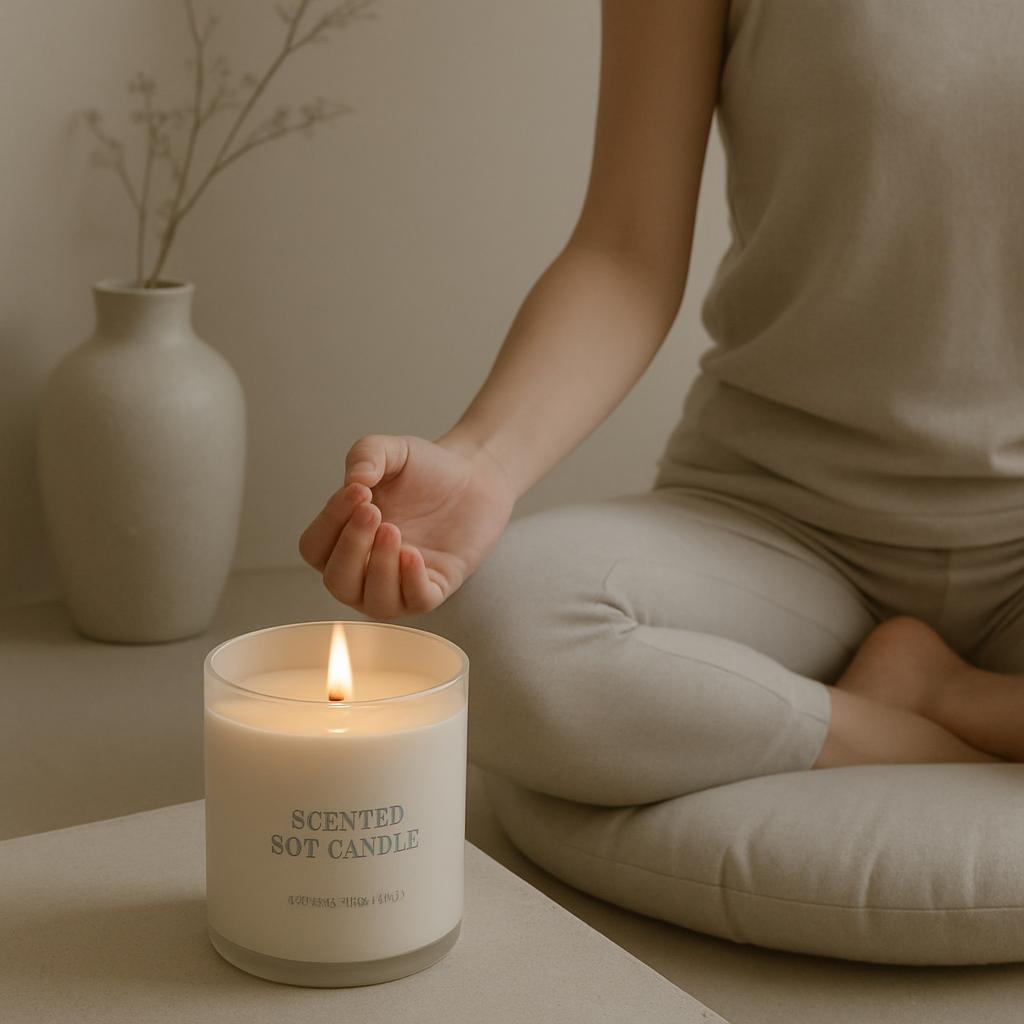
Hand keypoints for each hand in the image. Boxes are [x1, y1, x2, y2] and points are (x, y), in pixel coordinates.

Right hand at [298, 433, 515, 618]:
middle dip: (351, 548)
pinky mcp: (434, 588)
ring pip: (374, 602)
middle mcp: (365, 569)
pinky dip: (411, 582)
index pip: (315, 548)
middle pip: (337, 582)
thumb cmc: (426, 470)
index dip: (330, 522)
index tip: (357, 491)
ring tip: (393, 531)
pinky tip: (414, 554)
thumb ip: (366, 453)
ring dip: (379, 569)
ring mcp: (399, 584)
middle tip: (373, 511)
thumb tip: (354, 479)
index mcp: (344, 539)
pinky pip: (415, 602)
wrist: (476, 476)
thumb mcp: (392, 451)